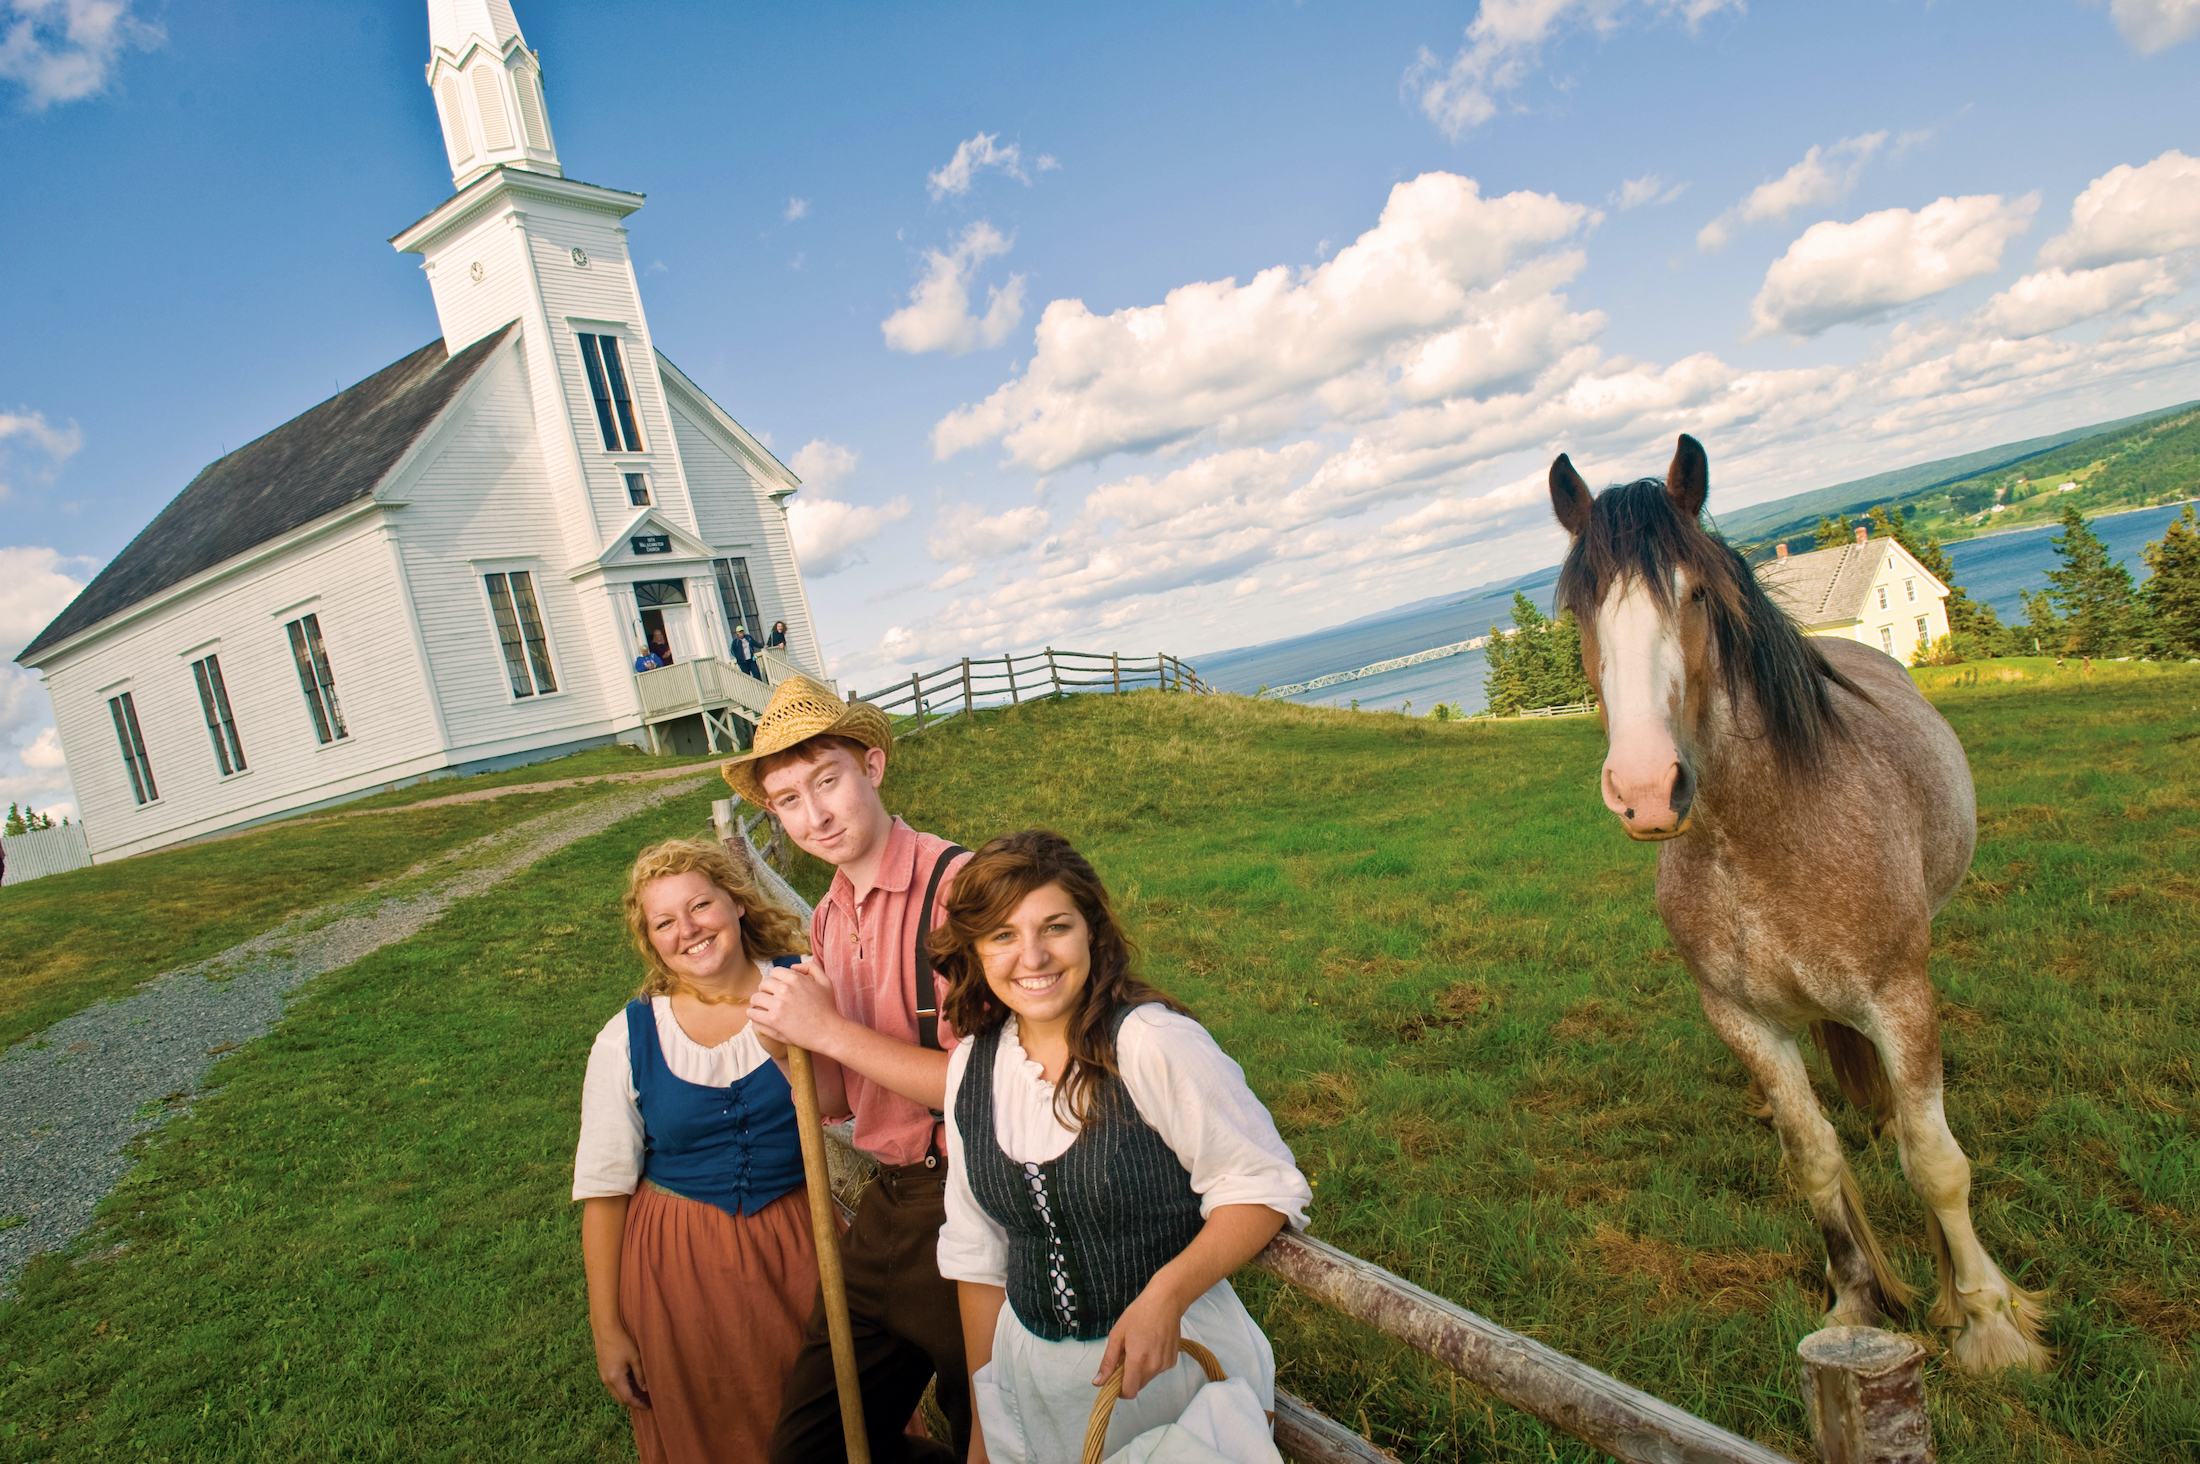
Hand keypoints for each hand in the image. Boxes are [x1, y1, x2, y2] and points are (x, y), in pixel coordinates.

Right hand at [594, 1324, 649, 1409]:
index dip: (638, 1404)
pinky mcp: (602, 1371)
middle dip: (633, 1402)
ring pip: (616, 1393)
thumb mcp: (635, 1358)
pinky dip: (623, 1388)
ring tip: (642, 1393)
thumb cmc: (622, 1341)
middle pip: (620, 1399)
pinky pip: (613, 1385)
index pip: (627, 1398)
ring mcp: (603, 1376)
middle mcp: (606, 1380)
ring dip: (628, 1395)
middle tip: (647, 1402)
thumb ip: (640, 1375)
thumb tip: (645, 1390)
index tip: (649, 1406)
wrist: (605, 1329)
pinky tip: (633, 1383)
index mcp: (615, 1378)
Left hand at [748, 956, 842, 1052]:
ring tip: (761, 1007)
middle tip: (769, 998)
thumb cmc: (828, 1008)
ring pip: (755, 998)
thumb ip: (811, 968)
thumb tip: (793, 966)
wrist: (828, 1032)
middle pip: (763, 984)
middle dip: (765, 990)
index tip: (776, 989)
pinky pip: (753, 1013)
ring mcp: (777, 1005)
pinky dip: (753, 1014)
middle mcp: (784, 989)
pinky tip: (758, 1016)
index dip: (775, 980)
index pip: (774, 973)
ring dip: (757, 1002)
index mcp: (795, 979)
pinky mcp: (773, 1021)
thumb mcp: (825, 982)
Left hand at [1095, 1283, 1187, 1399]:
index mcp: (1137, 1360)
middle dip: (1129, 1377)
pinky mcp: (1173, 1361)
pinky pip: (1157, 1370)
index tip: (1114, 1380)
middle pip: (1138, 1386)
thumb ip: (1108, 1362)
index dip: (1119, 1390)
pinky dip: (1151, 1364)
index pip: (1129, 1392)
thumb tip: (1098, 1383)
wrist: (1165, 1302)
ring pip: (1148, 1378)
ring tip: (1139, 1347)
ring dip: (1140, 1370)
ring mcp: (1165, 1364)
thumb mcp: (1117, 1335)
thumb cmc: (1138, 1314)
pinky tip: (1151, 1345)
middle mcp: (1154, 1366)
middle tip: (1126, 1356)